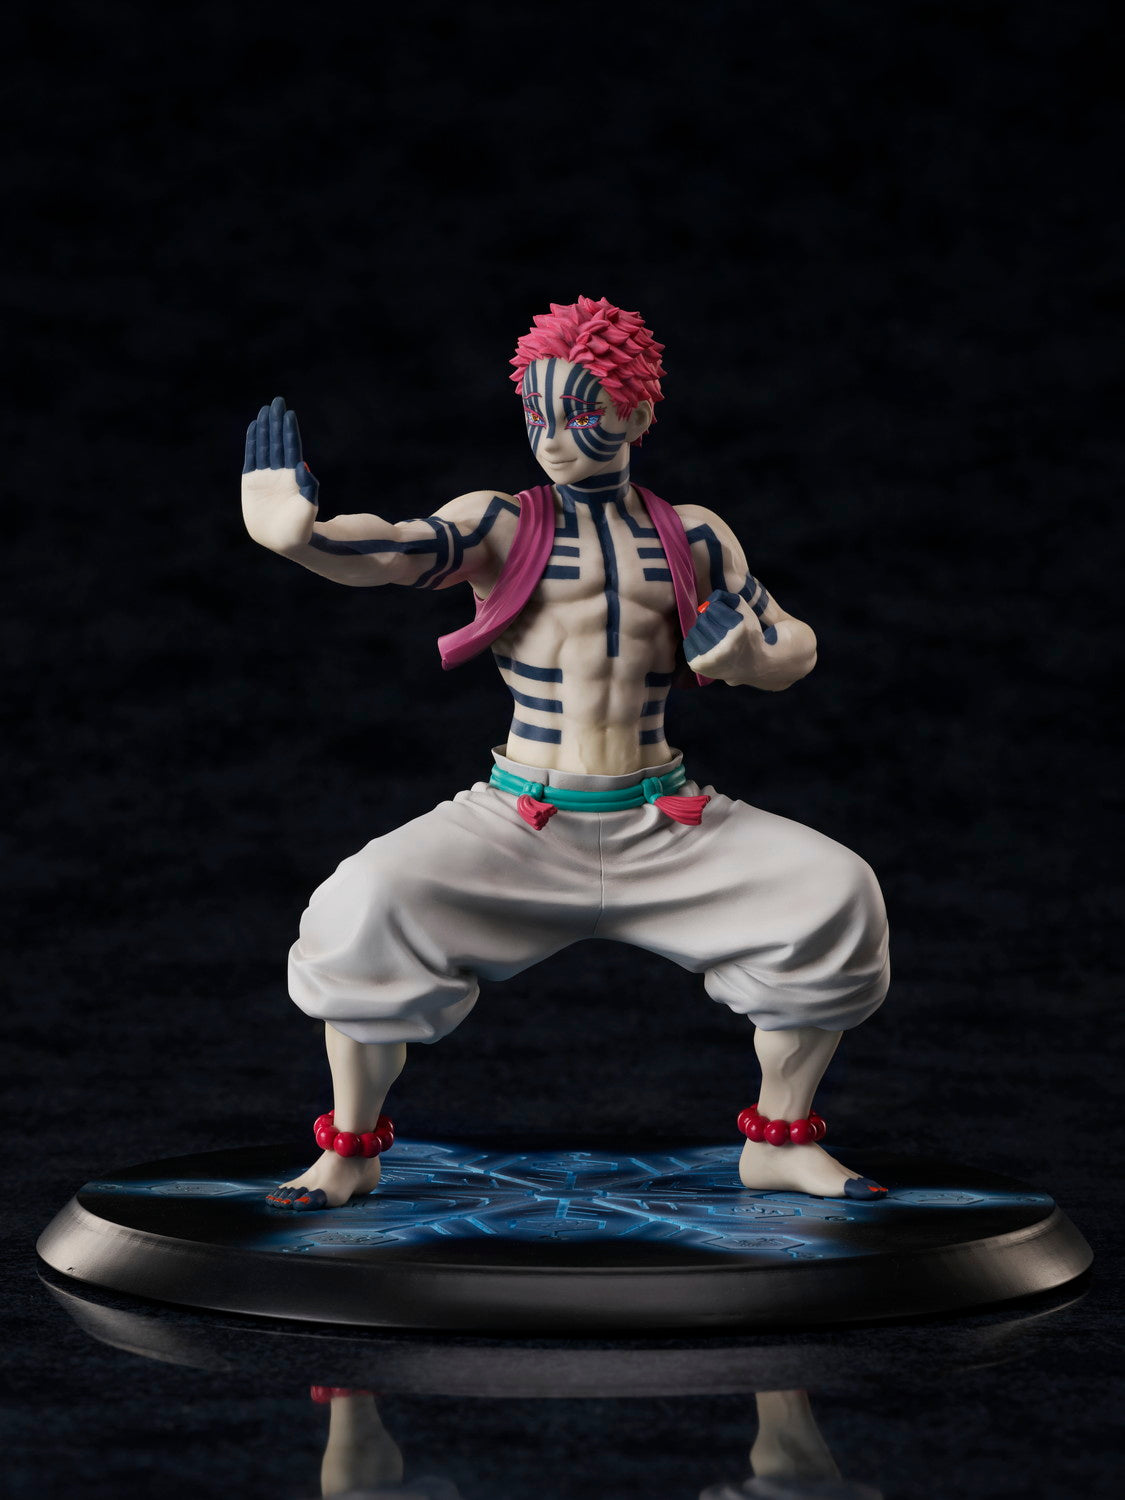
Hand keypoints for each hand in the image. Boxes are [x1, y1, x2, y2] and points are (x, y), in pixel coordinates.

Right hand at [241, 394, 319, 552]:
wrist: (283, 541)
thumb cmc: (300, 529)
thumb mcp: (308, 509)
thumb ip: (308, 489)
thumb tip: (304, 467)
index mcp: (295, 476)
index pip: (291, 448)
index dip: (289, 431)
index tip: (289, 414)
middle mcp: (281, 473)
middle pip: (277, 442)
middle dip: (276, 422)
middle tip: (277, 401)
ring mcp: (266, 476)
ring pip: (264, 447)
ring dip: (264, 429)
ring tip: (265, 410)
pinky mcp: (252, 482)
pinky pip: (251, 458)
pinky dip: (252, 443)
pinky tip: (253, 428)